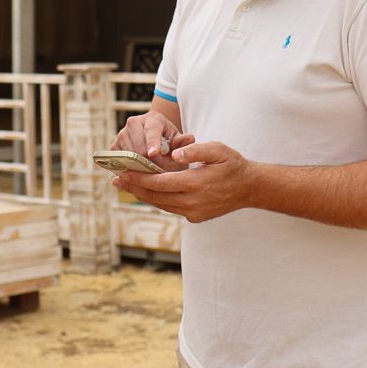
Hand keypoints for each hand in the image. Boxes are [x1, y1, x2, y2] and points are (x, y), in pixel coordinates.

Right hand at [112, 111, 192, 171]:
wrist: (155, 142)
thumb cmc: (169, 142)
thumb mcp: (177, 142)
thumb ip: (183, 142)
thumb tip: (190, 138)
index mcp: (153, 118)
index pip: (151, 130)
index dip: (152, 142)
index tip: (154, 154)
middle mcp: (134, 122)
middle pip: (137, 142)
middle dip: (147, 158)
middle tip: (156, 169)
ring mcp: (122, 133)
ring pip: (127, 151)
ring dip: (137, 164)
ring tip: (148, 170)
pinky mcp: (115, 145)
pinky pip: (118, 158)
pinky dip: (126, 166)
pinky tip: (136, 171)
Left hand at [115, 141, 256, 222]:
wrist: (250, 188)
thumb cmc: (233, 165)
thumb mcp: (217, 150)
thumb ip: (194, 150)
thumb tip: (173, 153)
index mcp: (195, 184)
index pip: (159, 182)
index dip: (139, 178)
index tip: (123, 172)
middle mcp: (192, 202)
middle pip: (155, 196)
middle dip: (134, 187)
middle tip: (116, 180)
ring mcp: (193, 212)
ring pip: (161, 204)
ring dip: (143, 195)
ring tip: (127, 186)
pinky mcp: (195, 217)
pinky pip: (170, 208)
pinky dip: (157, 200)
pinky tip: (148, 192)